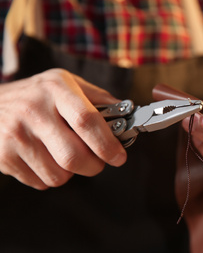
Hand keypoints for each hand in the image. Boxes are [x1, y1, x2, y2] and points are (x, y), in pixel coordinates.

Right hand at [0, 69, 126, 189]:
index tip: (119, 157)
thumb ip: (98, 98)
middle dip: (94, 166)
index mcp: (56, 89)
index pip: (87, 121)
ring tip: (65, 155)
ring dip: (71, 173)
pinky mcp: (4, 156)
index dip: (107, 144)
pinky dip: (51, 176)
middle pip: (73, 156)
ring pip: (58, 175)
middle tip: (97, 162)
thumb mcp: (65, 83)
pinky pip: (41, 182)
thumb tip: (128, 113)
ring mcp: (16, 135)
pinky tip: (46, 159)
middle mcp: (34, 110)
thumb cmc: (36, 94)